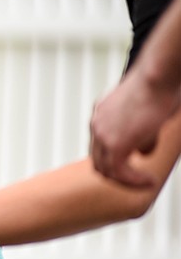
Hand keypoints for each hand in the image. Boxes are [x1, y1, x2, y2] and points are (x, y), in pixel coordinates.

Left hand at [90, 69, 179, 187]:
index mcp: (101, 112)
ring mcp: (102, 134)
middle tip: (136, 179)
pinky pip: (119, 172)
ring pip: (106, 169)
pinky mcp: (114, 144)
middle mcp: (96, 123)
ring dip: (126, 180)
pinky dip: (132, 181)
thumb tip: (143, 152)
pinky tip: (149, 181)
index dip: (115, 156)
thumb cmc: (160, 85)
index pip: (100, 143)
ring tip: (146, 182)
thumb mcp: (149, 111)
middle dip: (117, 172)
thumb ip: (144, 133)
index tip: (133, 164)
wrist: (157, 76)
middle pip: (98, 158)